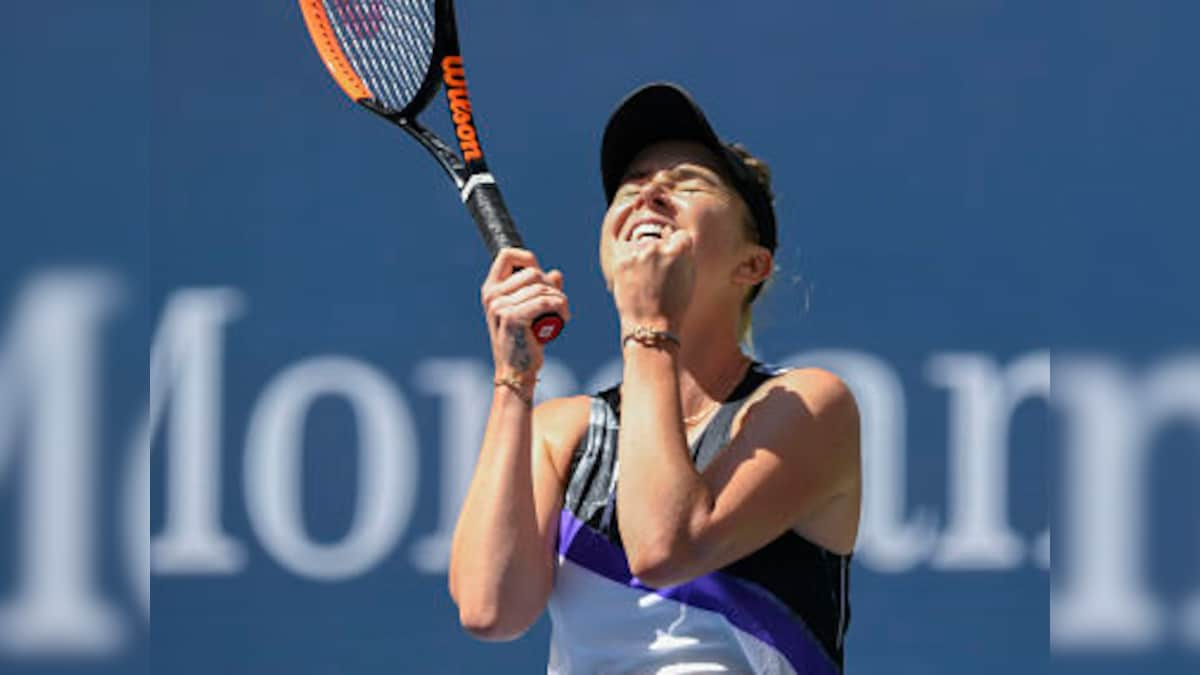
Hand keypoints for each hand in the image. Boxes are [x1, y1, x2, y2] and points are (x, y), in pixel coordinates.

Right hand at [480, 248, 570, 379]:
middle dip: (551, 286)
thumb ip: (541, 291)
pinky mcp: (513, 317)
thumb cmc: (524, 342)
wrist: (517, 372)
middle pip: (532, 272)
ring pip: (542, 287)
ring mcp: (500, 306)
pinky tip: (565, 318)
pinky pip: (546, 301)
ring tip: (563, 314)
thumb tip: (556, 273)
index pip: (507, 255)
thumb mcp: (531, 312)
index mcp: (491, 290)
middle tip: (558, 304)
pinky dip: (561, 307)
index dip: (528, 259)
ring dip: (560, 299)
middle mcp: (492, 296)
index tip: (541, 276)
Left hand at [611, 229, 694, 331]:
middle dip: (660, 253)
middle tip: (659, 276)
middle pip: (659, 240)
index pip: (680, 235)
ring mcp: (637, 254)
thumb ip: (685, 254)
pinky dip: (629, 261)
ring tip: (646, 280)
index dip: (678, 249)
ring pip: (642, 246)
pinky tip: (635, 273)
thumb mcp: (690, 278)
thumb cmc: (674, 304)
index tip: (675, 262)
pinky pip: (626, 253)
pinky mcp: (621, 261)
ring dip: (644, 257)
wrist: (650, 324)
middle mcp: (657, 247)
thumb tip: (673, 235)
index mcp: (678, 250)